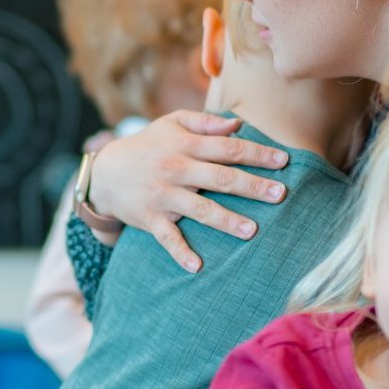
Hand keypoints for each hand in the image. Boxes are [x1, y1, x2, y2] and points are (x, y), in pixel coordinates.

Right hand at [87, 112, 289, 271]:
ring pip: (199, 210)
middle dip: (252, 186)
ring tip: (252, 231)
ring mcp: (163, 196)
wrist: (104, 173)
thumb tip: (238, 124)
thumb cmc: (148, 146)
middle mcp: (176, 169)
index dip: (257, 154)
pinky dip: (180, 252)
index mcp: (185, 145)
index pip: (228, 148)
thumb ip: (205, 122)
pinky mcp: (150, 219)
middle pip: (220, 178)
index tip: (284, 161)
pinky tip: (197, 266)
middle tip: (281, 195)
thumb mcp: (171, 123)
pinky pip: (167, 238)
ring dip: (226, 220)